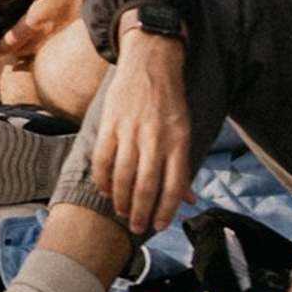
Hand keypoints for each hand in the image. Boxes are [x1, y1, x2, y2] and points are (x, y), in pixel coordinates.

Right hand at [87, 27, 191, 238]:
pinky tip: (104, 190)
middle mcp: (155, 139)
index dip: (165, 211)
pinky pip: (103, 158)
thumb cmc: (170, 102)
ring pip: (123, 176)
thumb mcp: (185, 131)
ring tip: (120, 212)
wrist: (150, 63)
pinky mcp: (111, 124)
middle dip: (139, 212)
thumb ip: (183, 166)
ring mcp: (131, 131)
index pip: (173, 186)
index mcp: (179, 142)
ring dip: (120, 199)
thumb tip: (188, 200)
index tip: (158, 225)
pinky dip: (102, 178)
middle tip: (135, 227)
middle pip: (146, 186)